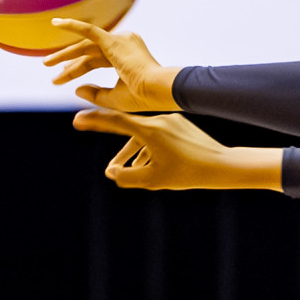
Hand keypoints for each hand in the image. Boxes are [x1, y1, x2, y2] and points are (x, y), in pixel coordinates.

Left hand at [43, 18, 181, 111]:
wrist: (156, 91)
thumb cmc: (141, 97)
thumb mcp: (114, 98)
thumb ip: (96, 93)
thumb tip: (77, 89)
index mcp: (126, 56)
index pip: (96, 60)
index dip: (77, 70)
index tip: (60, 79)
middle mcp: (123, 44)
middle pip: (89, 53)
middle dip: (69, 62)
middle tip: (48, 66)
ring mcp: (119, 40)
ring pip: (86, 46)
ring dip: (65, 54)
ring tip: (46, 63)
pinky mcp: (113, 40)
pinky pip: (89, 30)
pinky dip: (72, 25)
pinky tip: (56, 23)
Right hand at [72, 108, 281, 190]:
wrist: (222, 166)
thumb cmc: (188, 174)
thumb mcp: (153, 180)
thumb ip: (127, 177)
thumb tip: (111, 173)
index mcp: (150, 130)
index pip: (115, 121)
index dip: (94, 121)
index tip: (77, 120)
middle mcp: (159, 121)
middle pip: (128, 128)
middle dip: (112, 141)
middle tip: (91, 139)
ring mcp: (172, 122)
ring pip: (143, 134)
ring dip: (131, 152)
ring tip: (120, 169)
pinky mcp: (181, 127)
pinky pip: (157, 135)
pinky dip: (148, 149)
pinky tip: (144, 164)